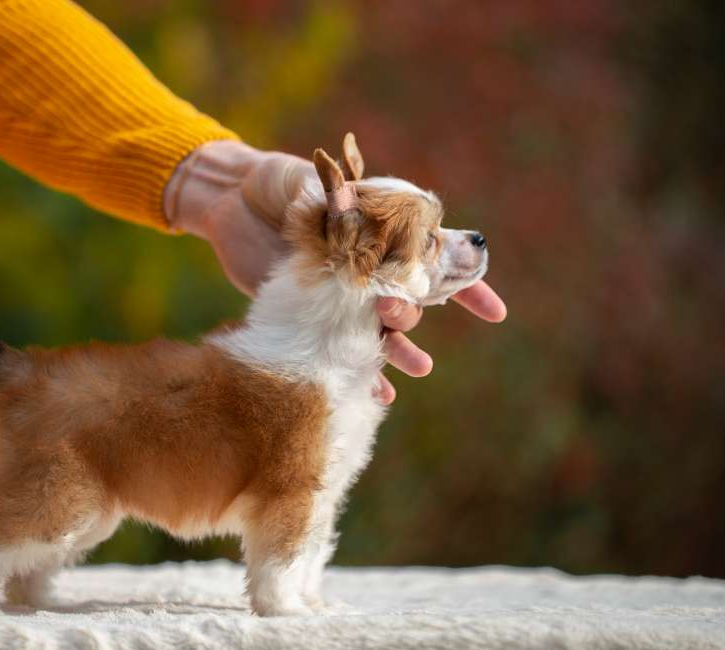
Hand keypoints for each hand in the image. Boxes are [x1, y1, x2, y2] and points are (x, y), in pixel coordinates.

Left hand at [164, 141, 505, 403]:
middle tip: (398, 309)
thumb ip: (346, 201)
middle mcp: (370, 267)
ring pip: (382, 329)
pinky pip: (342, 348)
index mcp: (384, 230)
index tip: (492, 313)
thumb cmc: (280, 182)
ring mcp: (342, 294)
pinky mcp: (312, 313)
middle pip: (410, 297)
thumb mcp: (317, 181)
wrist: (231, 200)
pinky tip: (380, 394)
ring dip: (402, 349)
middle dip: (414, 309)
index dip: (467, 284)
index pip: (436, 259)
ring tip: (418, 366)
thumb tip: (370, 215)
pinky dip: (364, 373)